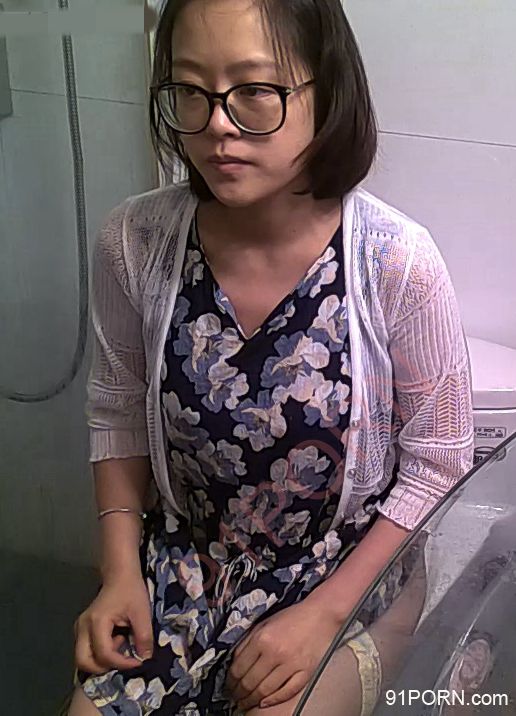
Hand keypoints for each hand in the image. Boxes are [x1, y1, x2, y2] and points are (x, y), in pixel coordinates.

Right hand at [74, 573, 153, 673]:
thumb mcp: (142, 613)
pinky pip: (86, 650)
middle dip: (104, 668)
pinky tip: (115, 640)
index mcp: (97, 622)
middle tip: (123, 660)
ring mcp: (79, 628)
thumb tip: (144, 659)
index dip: (122, 663)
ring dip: (102, 660)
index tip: (138, 661)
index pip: (104, 654)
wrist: (120, 575)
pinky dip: (99, 654)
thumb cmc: (131, 590)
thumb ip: (144, 637)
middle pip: (83, 662)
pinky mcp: (82, 629)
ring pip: (83, 658)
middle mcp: (82, 627)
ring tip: (121, 644)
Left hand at [225, 597, 342, 711]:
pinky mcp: (305, 672)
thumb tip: (234, 661)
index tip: (228, 686)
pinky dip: (273, 700)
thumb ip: (248, 641)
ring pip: (265, 690)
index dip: (230, 681)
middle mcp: (275, 652)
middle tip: (234, 698)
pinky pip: (286, 692)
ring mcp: (291, 664)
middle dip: (238, 693)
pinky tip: (265, 703)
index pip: (238, 667)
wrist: (321, 614)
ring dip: (252, 700)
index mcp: (262, 638)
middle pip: (250, 682)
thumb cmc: (293, 617)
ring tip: (246, 703)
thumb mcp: (265, 623)